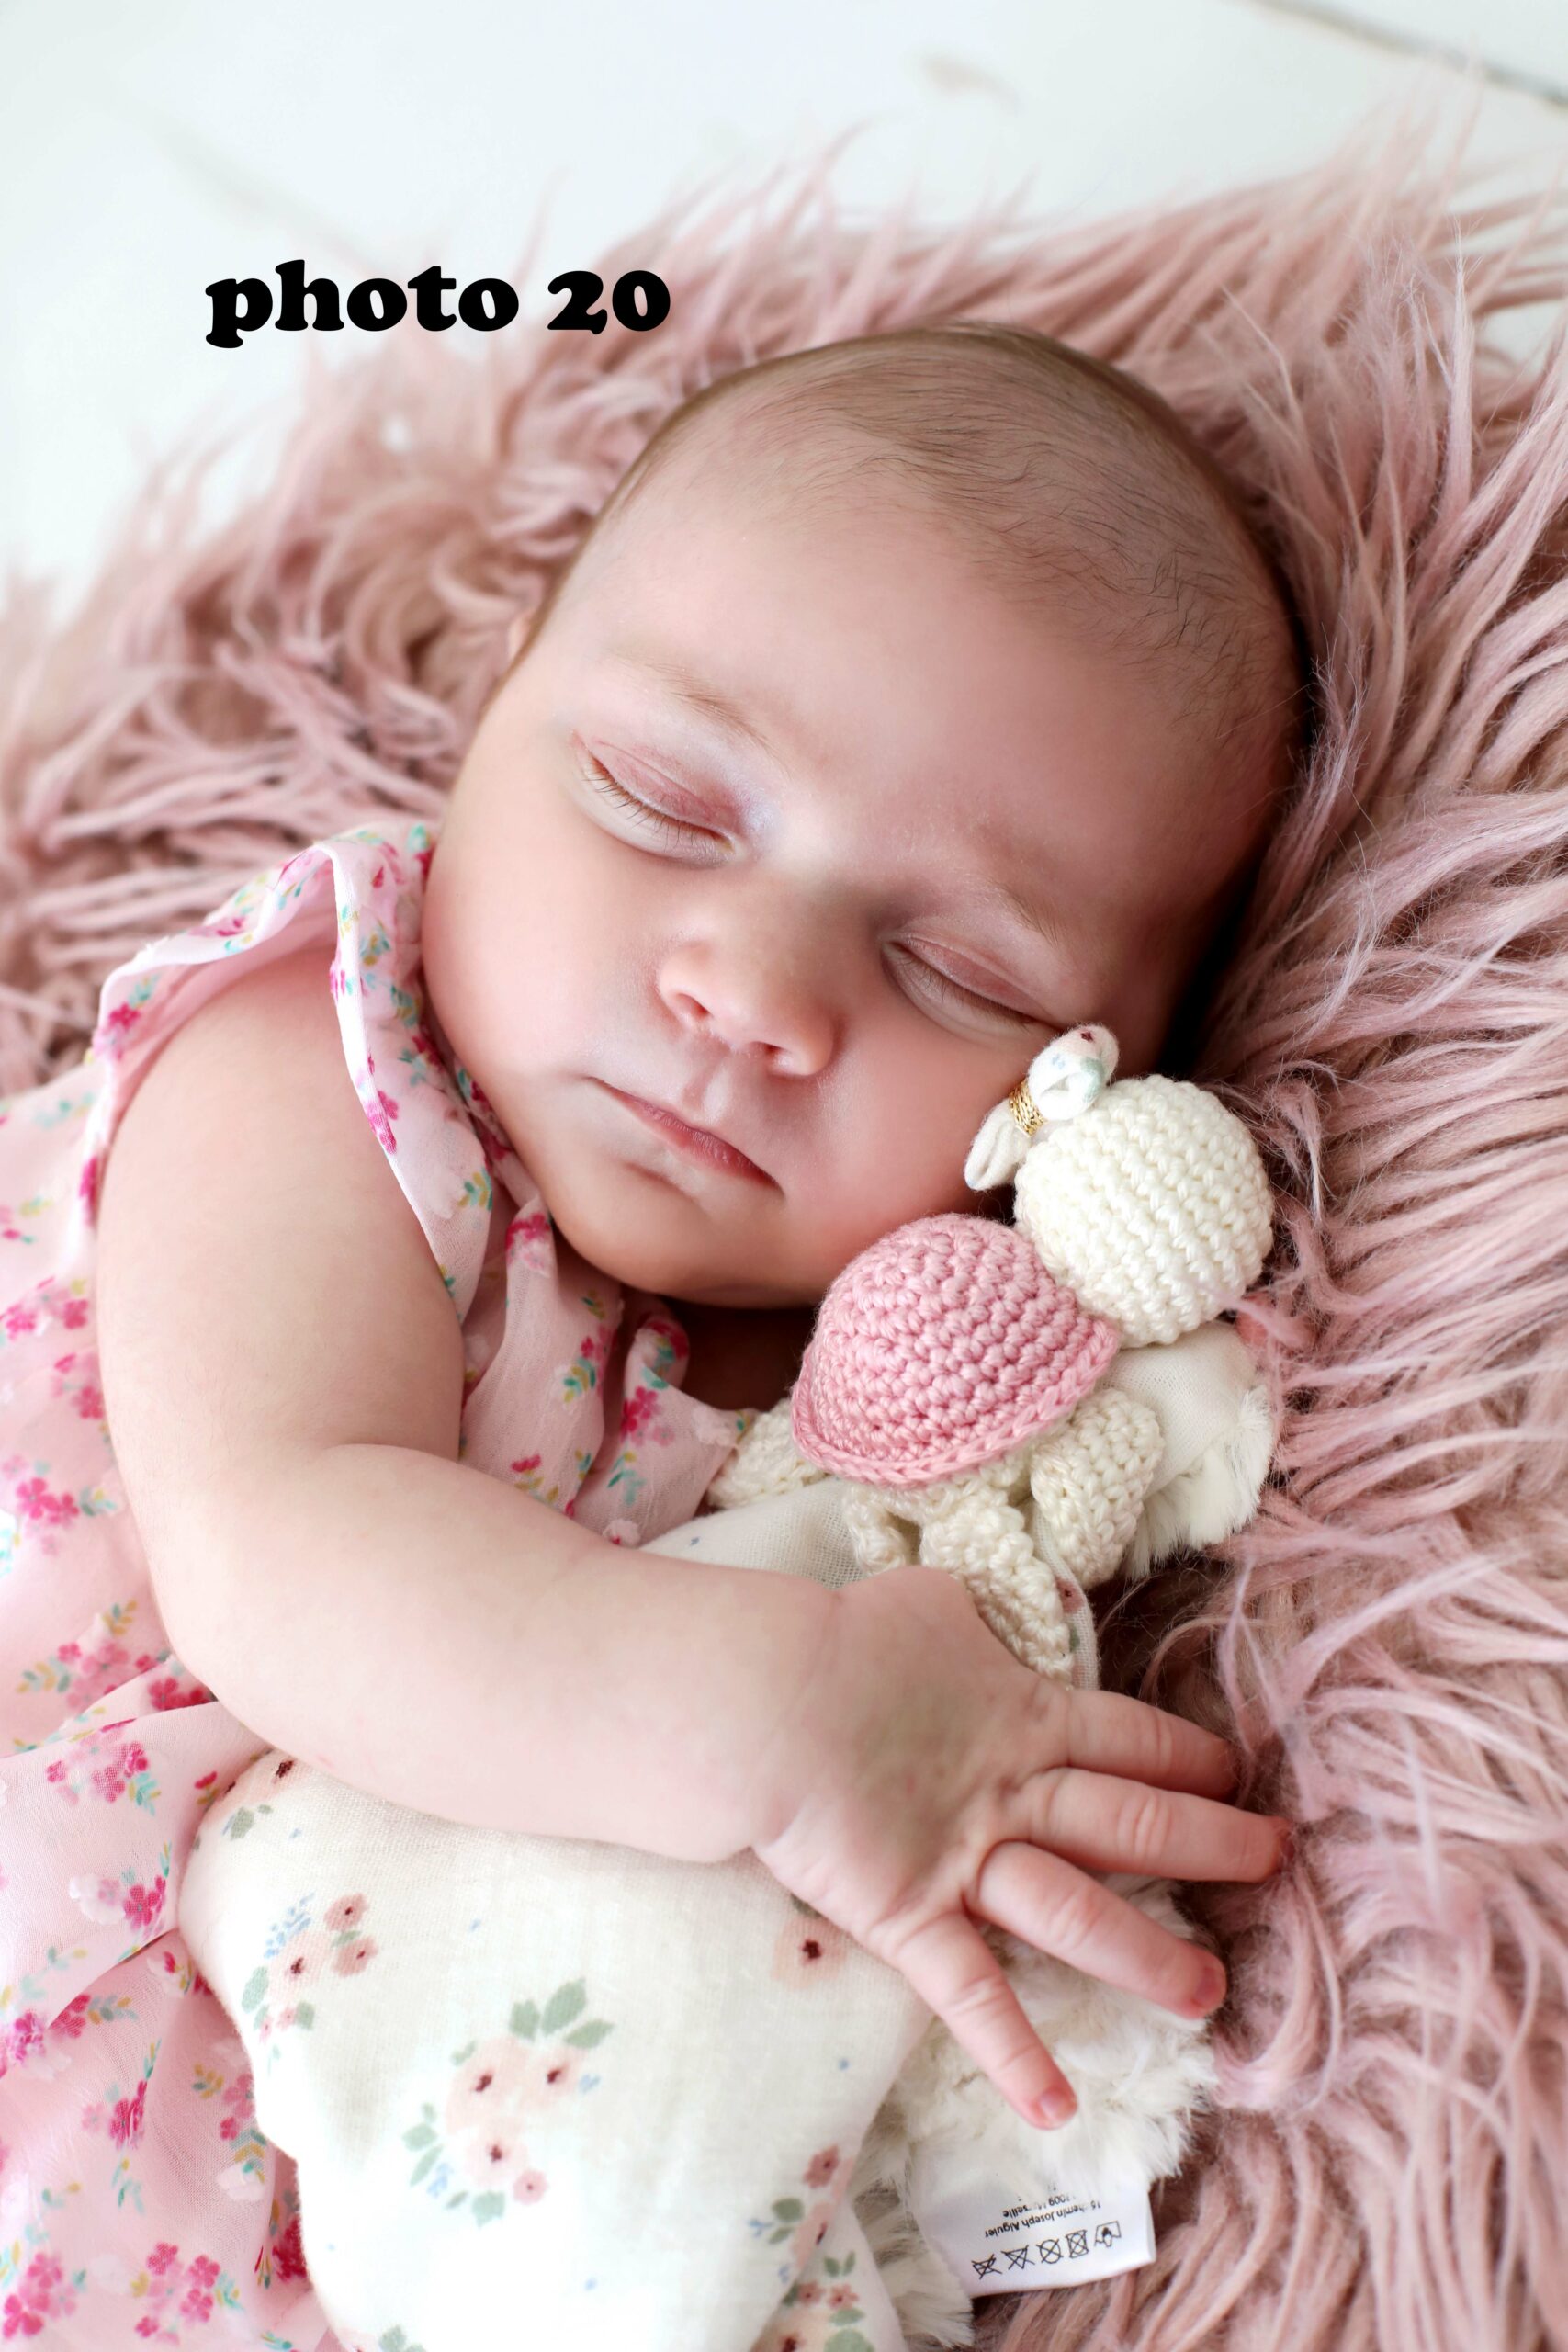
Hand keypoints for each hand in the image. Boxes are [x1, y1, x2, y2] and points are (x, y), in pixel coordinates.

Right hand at [748, 1564, 1287, 2130]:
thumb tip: (996, 1609)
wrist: (768, 1695)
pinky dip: (1012, 2053)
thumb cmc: (846, 1639)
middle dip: (1214, 1842)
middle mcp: (1014, 1792)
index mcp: (1026, 1713)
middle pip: (1133, 1821)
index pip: (1132, 1738)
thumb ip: (976, 1617)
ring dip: (1149, 1956)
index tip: (1237, 1776)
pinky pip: (970, 1993)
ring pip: (1079, 1913)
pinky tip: (1056, 2109)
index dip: (1189, 1757)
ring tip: (1210, 1994)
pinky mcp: (913, 1915)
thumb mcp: (930, 1601)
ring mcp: (967, 1860)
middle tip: (1276, 1862)